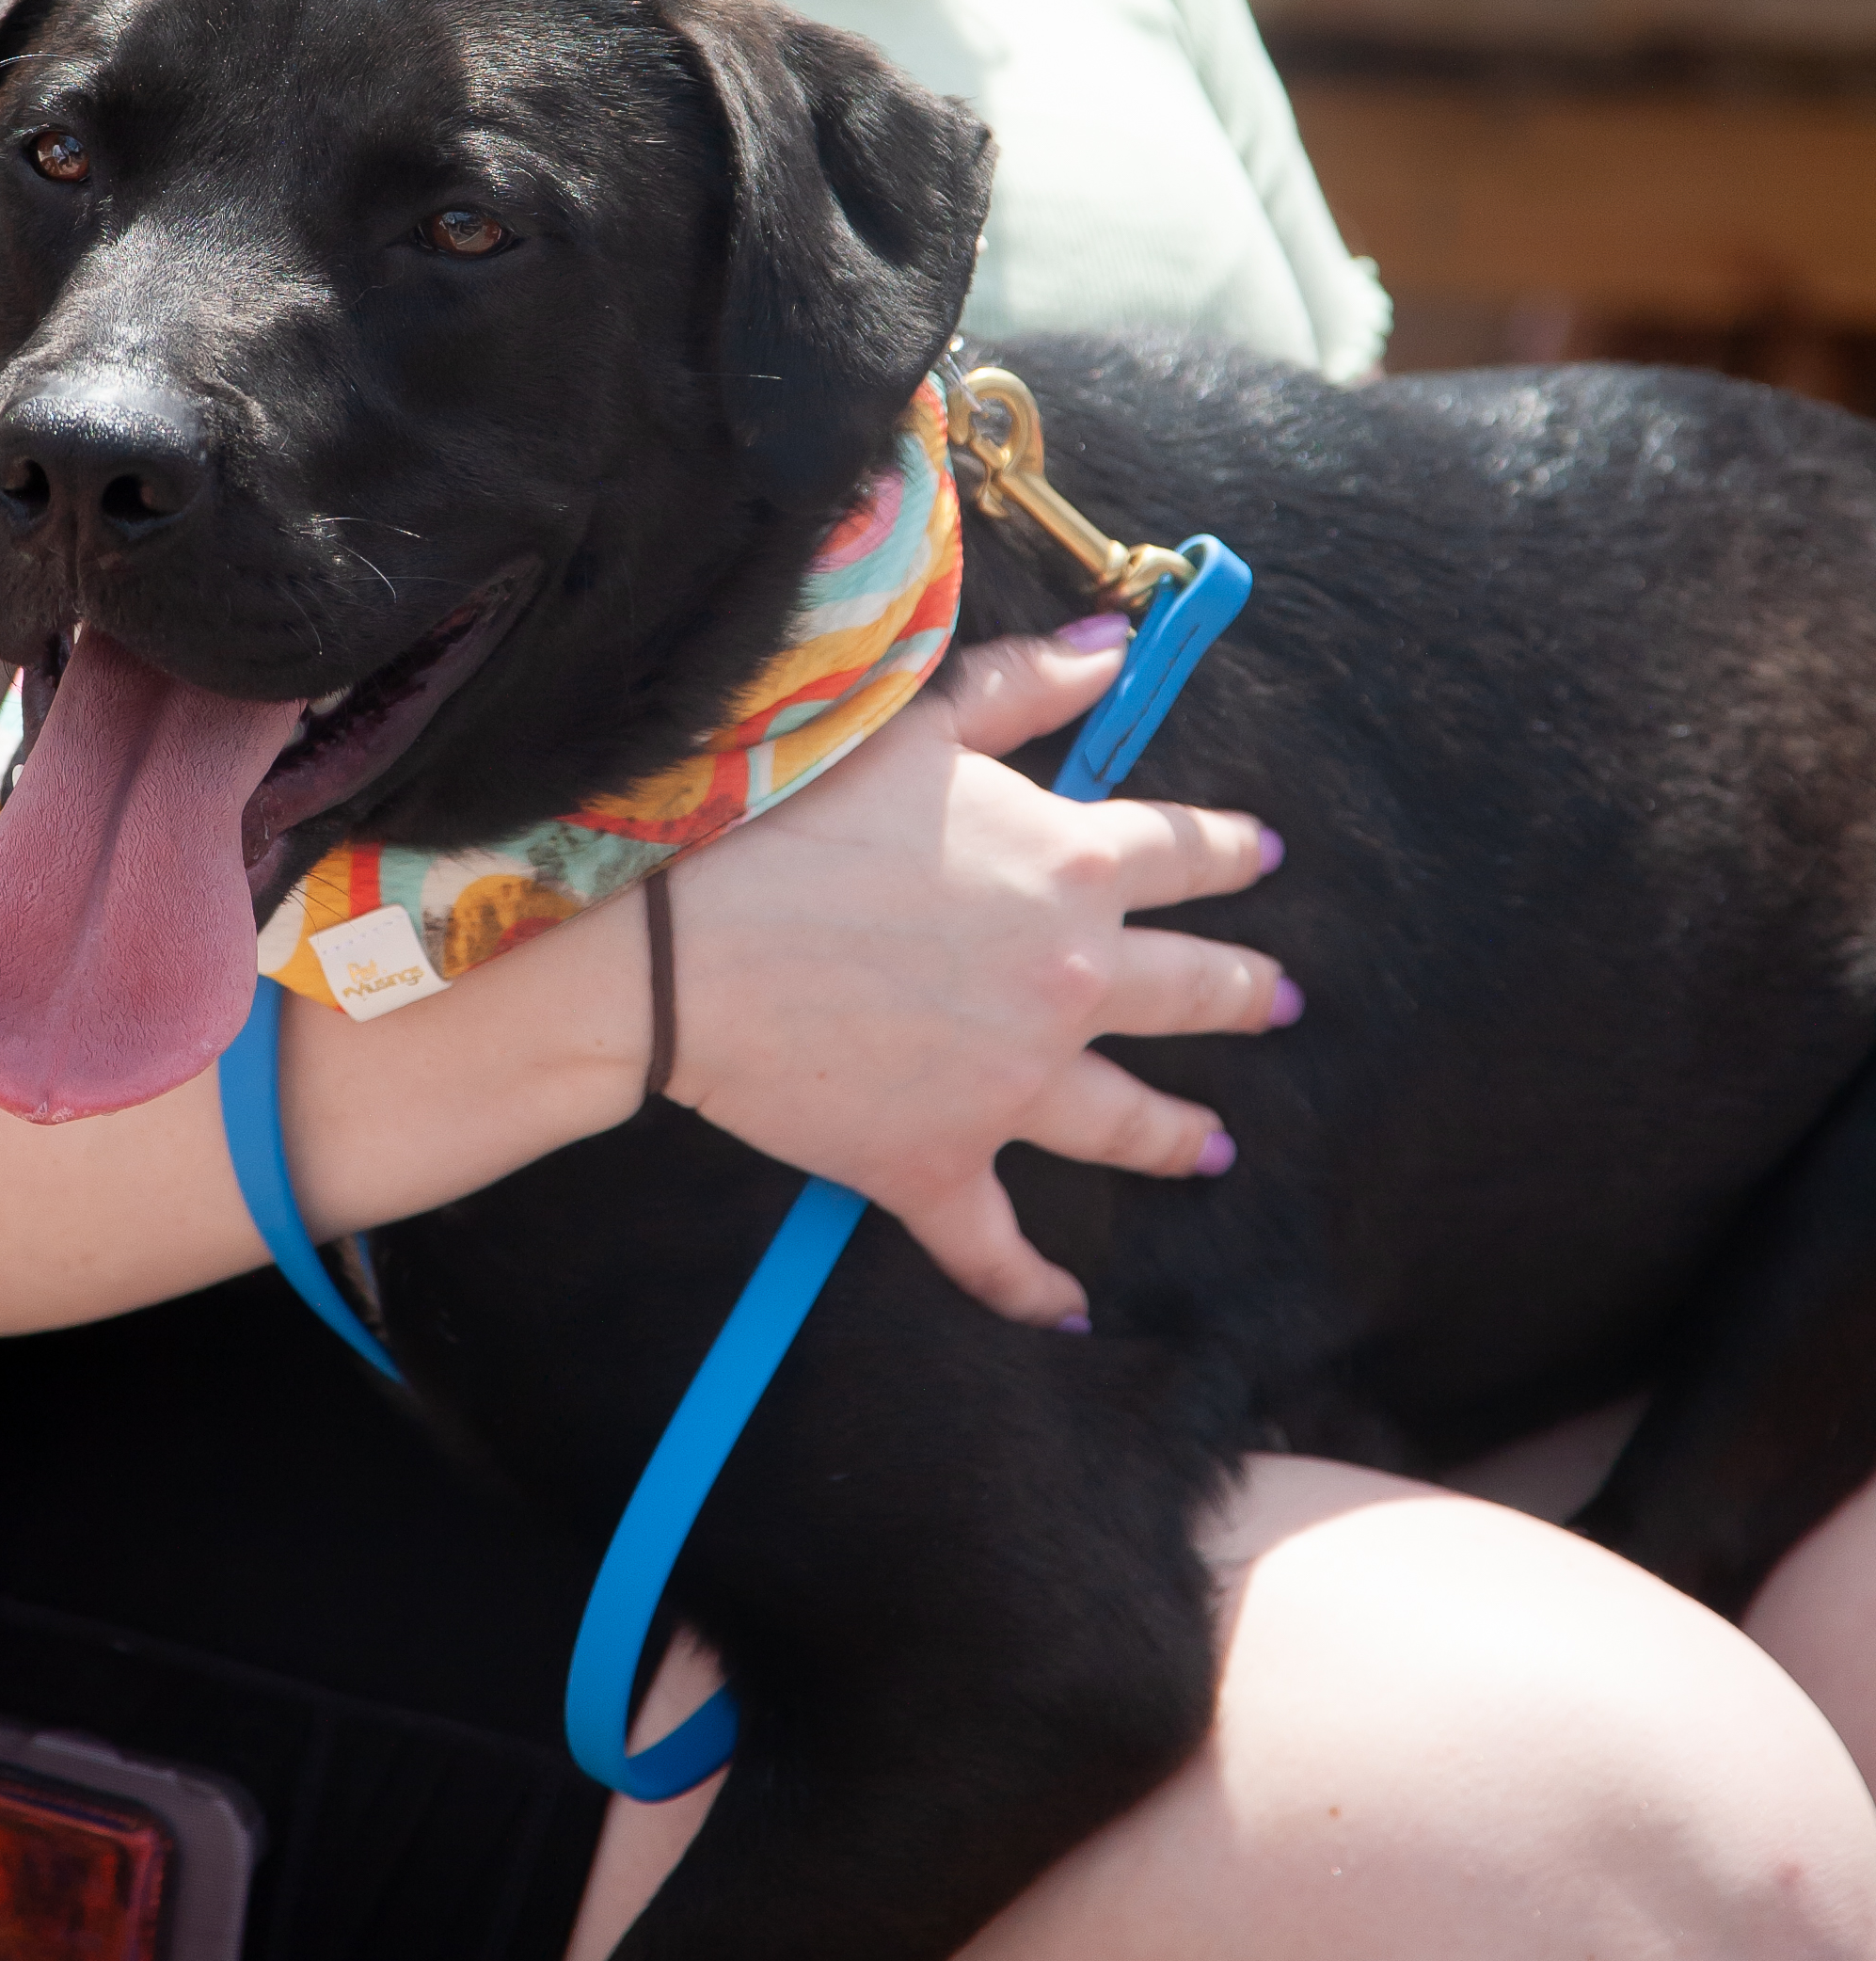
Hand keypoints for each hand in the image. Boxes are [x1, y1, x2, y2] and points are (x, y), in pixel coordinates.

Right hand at [664, 625, 1290, 1323]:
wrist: (677, 947)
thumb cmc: (789, 813)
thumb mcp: (916, 725)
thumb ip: (1024, 687)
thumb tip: (1115, 650)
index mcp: (1070, 865)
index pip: (1184, 852)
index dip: (1232, 851)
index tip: (1265, 854)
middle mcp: (1068, 981)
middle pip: (1191, 991)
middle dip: (1246, 993)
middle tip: (1282, 1000)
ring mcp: (1012, 1087)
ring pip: (1126, 1122)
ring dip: (1180, 1137)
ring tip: (1216, 1147)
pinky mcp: (939, 1165)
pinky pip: (998, 1245)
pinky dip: (1031, 1286)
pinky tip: (1067, 1310)